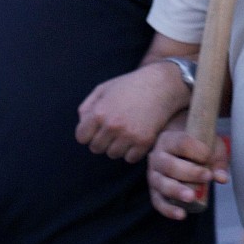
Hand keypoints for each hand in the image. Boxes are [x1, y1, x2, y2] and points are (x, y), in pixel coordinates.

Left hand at [77, 59, 191, 161]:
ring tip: (126, 130)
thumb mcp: (104, 89)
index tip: (97, 126)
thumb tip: (81, 125)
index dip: (88, 132)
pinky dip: (132, 151)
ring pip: (113, 154)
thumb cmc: (130, 85)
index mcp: (99, 113)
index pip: (82, 137)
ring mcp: (128, 136)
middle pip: (96, 148)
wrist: (162, 85)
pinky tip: (136, 136)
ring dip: (117, 145)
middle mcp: (112, 126)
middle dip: (102, 139)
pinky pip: (130, 158)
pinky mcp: (144, 142)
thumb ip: (87, 107)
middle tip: (114, 127)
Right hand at [148, 124, 226, 220]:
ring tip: (191, 197)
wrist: (183, 151)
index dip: (195, 150)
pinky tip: (181, 214)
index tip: (208, 155)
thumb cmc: (198, 147)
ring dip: (176, 191)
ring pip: (161, 183)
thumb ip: (218, 161)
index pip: (180, 143)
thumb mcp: (210, 147)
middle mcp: (157, 157)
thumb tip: (222, 178)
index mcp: (169, 139)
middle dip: (189, 172)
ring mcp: (153, 175)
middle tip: (207, 177)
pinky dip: (168, 210)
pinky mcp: (154, 192)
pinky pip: (158, 202)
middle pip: (169, 165)